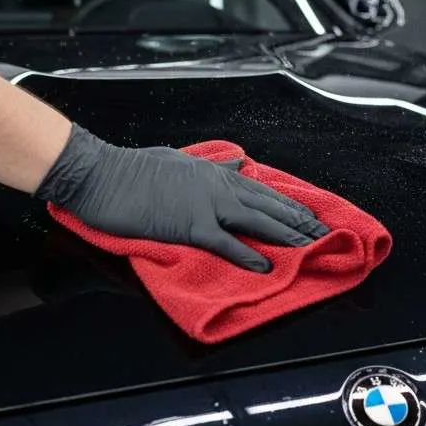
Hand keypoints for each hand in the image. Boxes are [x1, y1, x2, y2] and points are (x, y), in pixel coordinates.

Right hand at [36, 126, 328, 271]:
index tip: (312, 215)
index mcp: (216, 173)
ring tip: (311, 246)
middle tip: (325, 234)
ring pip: (257, 222)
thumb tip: (237, 161)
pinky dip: (247, 255)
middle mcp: (218, 187)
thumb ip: (212, 164)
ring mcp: (206, 206)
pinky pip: (225, 243)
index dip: (290, 204)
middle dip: (299, 221)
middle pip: (269, 206)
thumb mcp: (180, 159)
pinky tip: (266, 266)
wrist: (101, 175)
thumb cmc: (134, 168)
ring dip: (286, 236)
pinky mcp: (189, 226)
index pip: (263, 191)